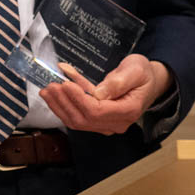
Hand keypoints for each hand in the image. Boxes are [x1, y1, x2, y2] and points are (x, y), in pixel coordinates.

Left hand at [39, 54, 171, 134]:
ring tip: (46, 91)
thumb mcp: (135, 70)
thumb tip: (98, 93)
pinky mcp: (98, 120)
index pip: (97, 111)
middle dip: (64, 103)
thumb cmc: (142, 74)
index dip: (79, 99)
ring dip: (59, 106)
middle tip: (50, 86)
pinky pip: (77, 117)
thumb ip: (118, 81)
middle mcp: (117, 123)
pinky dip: (63, 107)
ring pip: (78, 121)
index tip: (65, 84)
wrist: (148, 82)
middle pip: (84, 119)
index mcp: (128, 110)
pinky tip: (53, 96)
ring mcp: (107, 124)